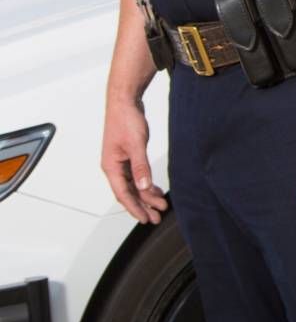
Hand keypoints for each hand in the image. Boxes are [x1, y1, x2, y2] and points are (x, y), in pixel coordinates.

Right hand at [101, 96, 167, 222]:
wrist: (125, 102)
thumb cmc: (126, 120)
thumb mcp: (136, 144)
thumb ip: (140, 166)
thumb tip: (143, 186)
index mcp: (111, 166)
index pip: (123, 194)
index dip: (134, 208)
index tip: (145, 219)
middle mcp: (114, 167)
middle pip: (129, 192)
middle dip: (142, 206)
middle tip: (156, 217)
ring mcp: (121, 162)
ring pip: (133, 185)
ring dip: (145, 196)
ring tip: (159, 206)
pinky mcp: (128, 156)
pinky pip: (136, 176)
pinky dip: (145, 184)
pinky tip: (154, 189)